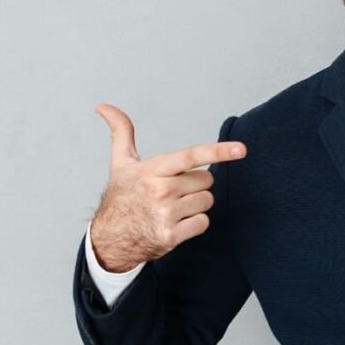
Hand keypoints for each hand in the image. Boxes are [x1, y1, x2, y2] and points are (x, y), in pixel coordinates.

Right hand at [90, 103, 246, 272]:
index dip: (218, 151)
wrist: (109, 239)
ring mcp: (166, 214)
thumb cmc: (122, 197)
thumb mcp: (121, 163)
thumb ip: (121, 132)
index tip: (241, 149)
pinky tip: (176, 224)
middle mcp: (160, 191)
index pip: (191, 156)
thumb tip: (102, 106)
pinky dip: (194, 224)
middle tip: (172, 191)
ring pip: (207, 200)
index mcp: (152, 170)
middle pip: (206, 180)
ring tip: (173, 208)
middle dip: (194, 184)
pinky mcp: (171, 235)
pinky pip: (203, 222)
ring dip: (195, 204)